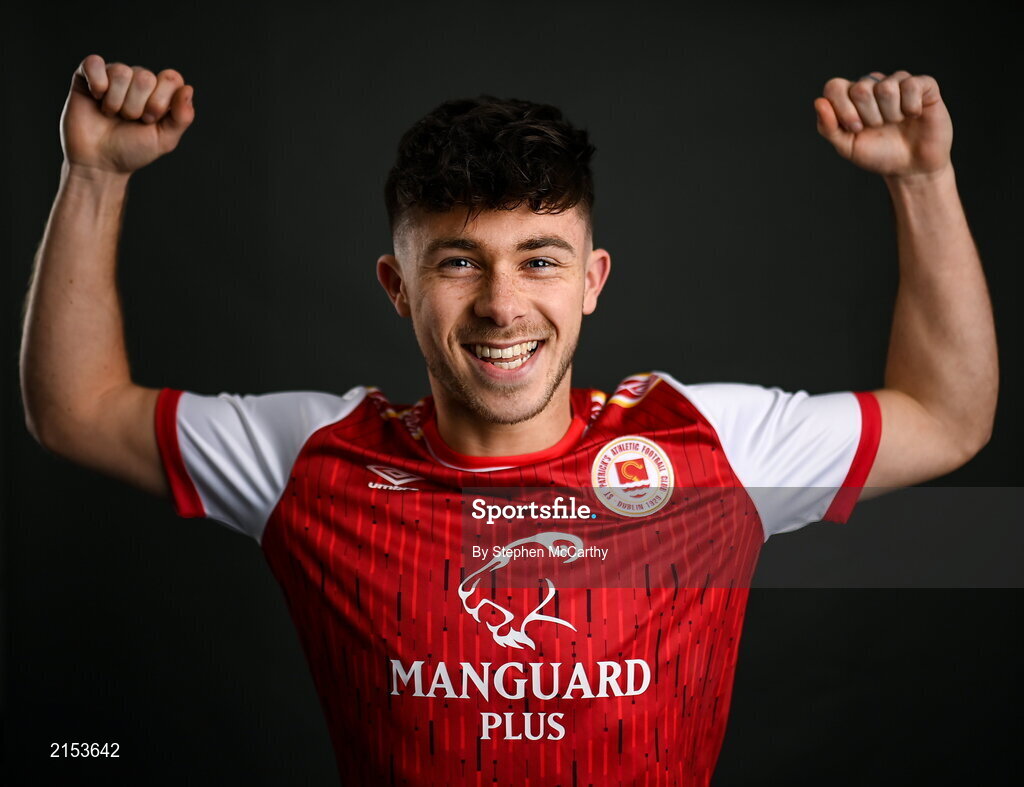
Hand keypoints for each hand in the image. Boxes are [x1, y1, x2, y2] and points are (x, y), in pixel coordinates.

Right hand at [60, 54, 194, 175]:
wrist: (99, 162)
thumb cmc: (132, 150)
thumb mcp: (164, 139)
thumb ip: (182, 117)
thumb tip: (188, 89)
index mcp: (159, 92)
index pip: (171, 78)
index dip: (160, 102)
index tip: (149, 120)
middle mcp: (138, 80)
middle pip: (145, 77)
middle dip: (136, 106)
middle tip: (128, 120)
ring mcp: (113, 76)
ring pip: (121, 72)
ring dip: (116, 101)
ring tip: (111, 114)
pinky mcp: (87, 75)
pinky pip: (94, 63)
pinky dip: (96, 83)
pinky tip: (96, 98)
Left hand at [813, 71, 951, 178]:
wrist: (911, 168)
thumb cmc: (878, 155)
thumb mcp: (847, 147)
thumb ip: (828, 127)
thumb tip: (819, 102)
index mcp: (850, 97)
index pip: (835, 87)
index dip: (842, 109)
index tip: (855, 129)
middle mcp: (873, 85)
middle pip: (860, 89)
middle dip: (869, 117)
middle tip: (879, 127)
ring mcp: (898, 82)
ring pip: (886, 88)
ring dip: (891, 114)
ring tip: (897, 122)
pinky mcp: (923, 85)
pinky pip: (912, 85)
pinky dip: (911, 107)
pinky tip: (914, 115)